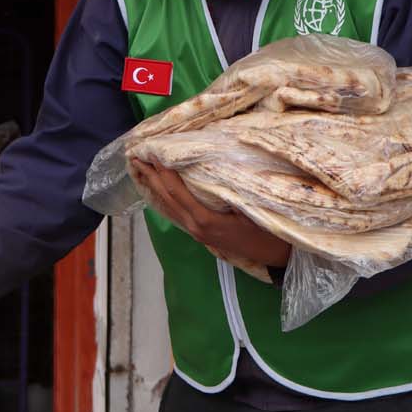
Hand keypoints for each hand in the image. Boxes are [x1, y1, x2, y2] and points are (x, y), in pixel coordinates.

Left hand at [131, 161, 292, 270]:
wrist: (277, 257)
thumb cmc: (268, 231)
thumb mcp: (252, 209)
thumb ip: (231, 191)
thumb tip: (215, 167)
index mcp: (205, 220)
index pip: (177, 192)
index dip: (163, 173)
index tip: (152, 153)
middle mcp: (195, 227)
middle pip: (166, 199)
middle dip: (150, 177)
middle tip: (135, 157)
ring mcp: (197, 232)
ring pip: (168, 207)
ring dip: (154, 187)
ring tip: (141, 169)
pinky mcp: (201, 234)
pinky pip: (176, 213)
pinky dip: (165, 198)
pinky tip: (160, 190)